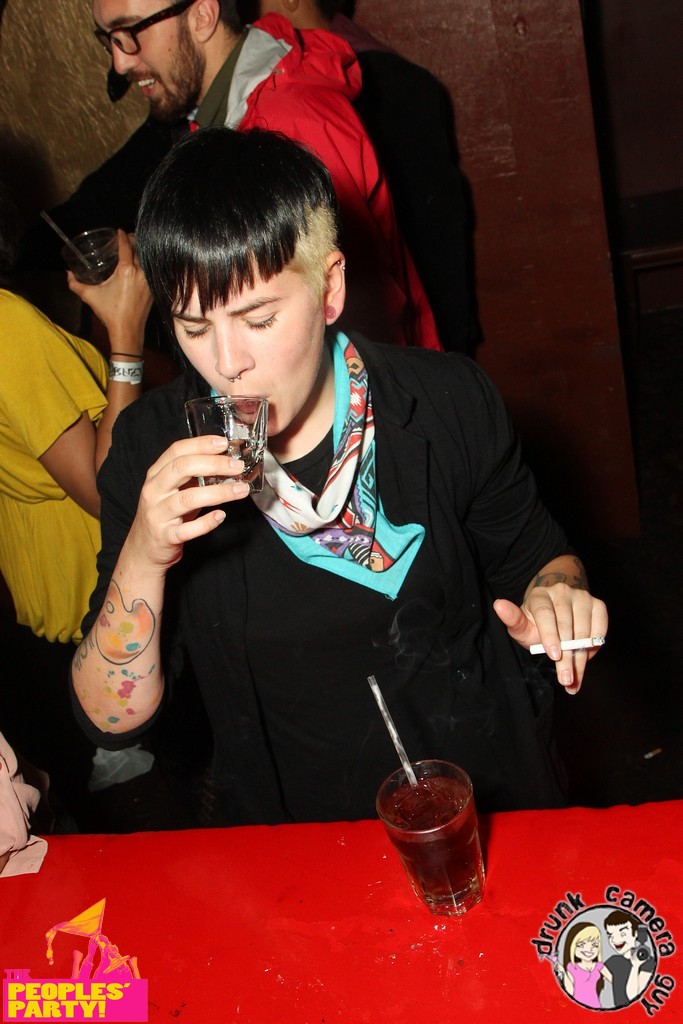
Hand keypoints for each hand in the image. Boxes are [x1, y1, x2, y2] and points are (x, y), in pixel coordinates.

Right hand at [67, 230, 151, 347]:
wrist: (128, 330)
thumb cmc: (109, 312)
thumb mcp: (90, 296)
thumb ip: (75, 284)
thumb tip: (67, 273)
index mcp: (126, 271)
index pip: (126, 246)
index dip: (122, 236)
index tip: (119, 231)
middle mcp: (140, 273)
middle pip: (139, 249)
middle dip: (134, 240)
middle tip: (127, 237)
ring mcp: (148, 281)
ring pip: (146, 259)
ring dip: (140, 251)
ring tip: (134, 248)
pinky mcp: (152, 289)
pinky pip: (150, 270)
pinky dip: (145, 263)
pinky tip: (140, 264)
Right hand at [124, 435, 250, 576]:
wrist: (143, 550)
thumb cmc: (163, 515)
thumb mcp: (171, 490)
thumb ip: (192, 476)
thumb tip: (226, 463)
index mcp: (156, 475)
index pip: (176, 451)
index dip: (201, 444)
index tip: (223, 443)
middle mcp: (154, 491)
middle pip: (182, 469)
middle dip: (214, 464)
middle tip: (237, 466)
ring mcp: (158, 514)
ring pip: (189, 498)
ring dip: (219, 492)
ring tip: (241, 490)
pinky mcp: (166, 536)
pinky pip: (189, 529)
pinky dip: (207, 522)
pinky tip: (221, 516)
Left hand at [493, 557, 607, 693]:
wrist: (556, 611)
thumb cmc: (535, 623)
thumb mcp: (522, 626)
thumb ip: (513, 620)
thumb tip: (498, 605)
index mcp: (539, 595)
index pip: (546, 614)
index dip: (550, 635)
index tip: (554, 656)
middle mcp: (561, 591)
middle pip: (566, 625)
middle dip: (567, 656)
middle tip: (565, 679)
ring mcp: (582, 596)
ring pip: (584, 630)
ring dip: (581, 658)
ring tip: (575, 678)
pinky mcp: (598, 604)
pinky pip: (600, 629)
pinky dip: (594, 647)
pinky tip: (585, 660)